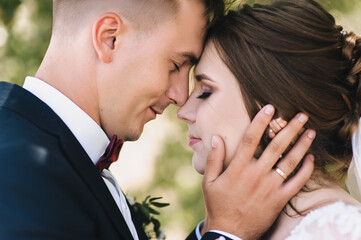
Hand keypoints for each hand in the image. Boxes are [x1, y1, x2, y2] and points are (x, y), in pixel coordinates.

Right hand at [202, 105, 314, 239]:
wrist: (230, 232)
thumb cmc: (218, 204)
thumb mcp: (208, 181)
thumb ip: (213, 159)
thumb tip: (215, 137)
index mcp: (238, 168)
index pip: (250, 139)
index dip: (260, 121)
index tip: (270, 107)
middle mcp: (256, 174)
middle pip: (275, 146)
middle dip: (289, 128)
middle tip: (301, 116)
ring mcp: (269, 187)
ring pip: (289, 162)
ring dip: (301, 145)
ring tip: (310, 132)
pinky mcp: (279, 199)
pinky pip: (296, 183)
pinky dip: (305, 170)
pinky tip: (311, 159)